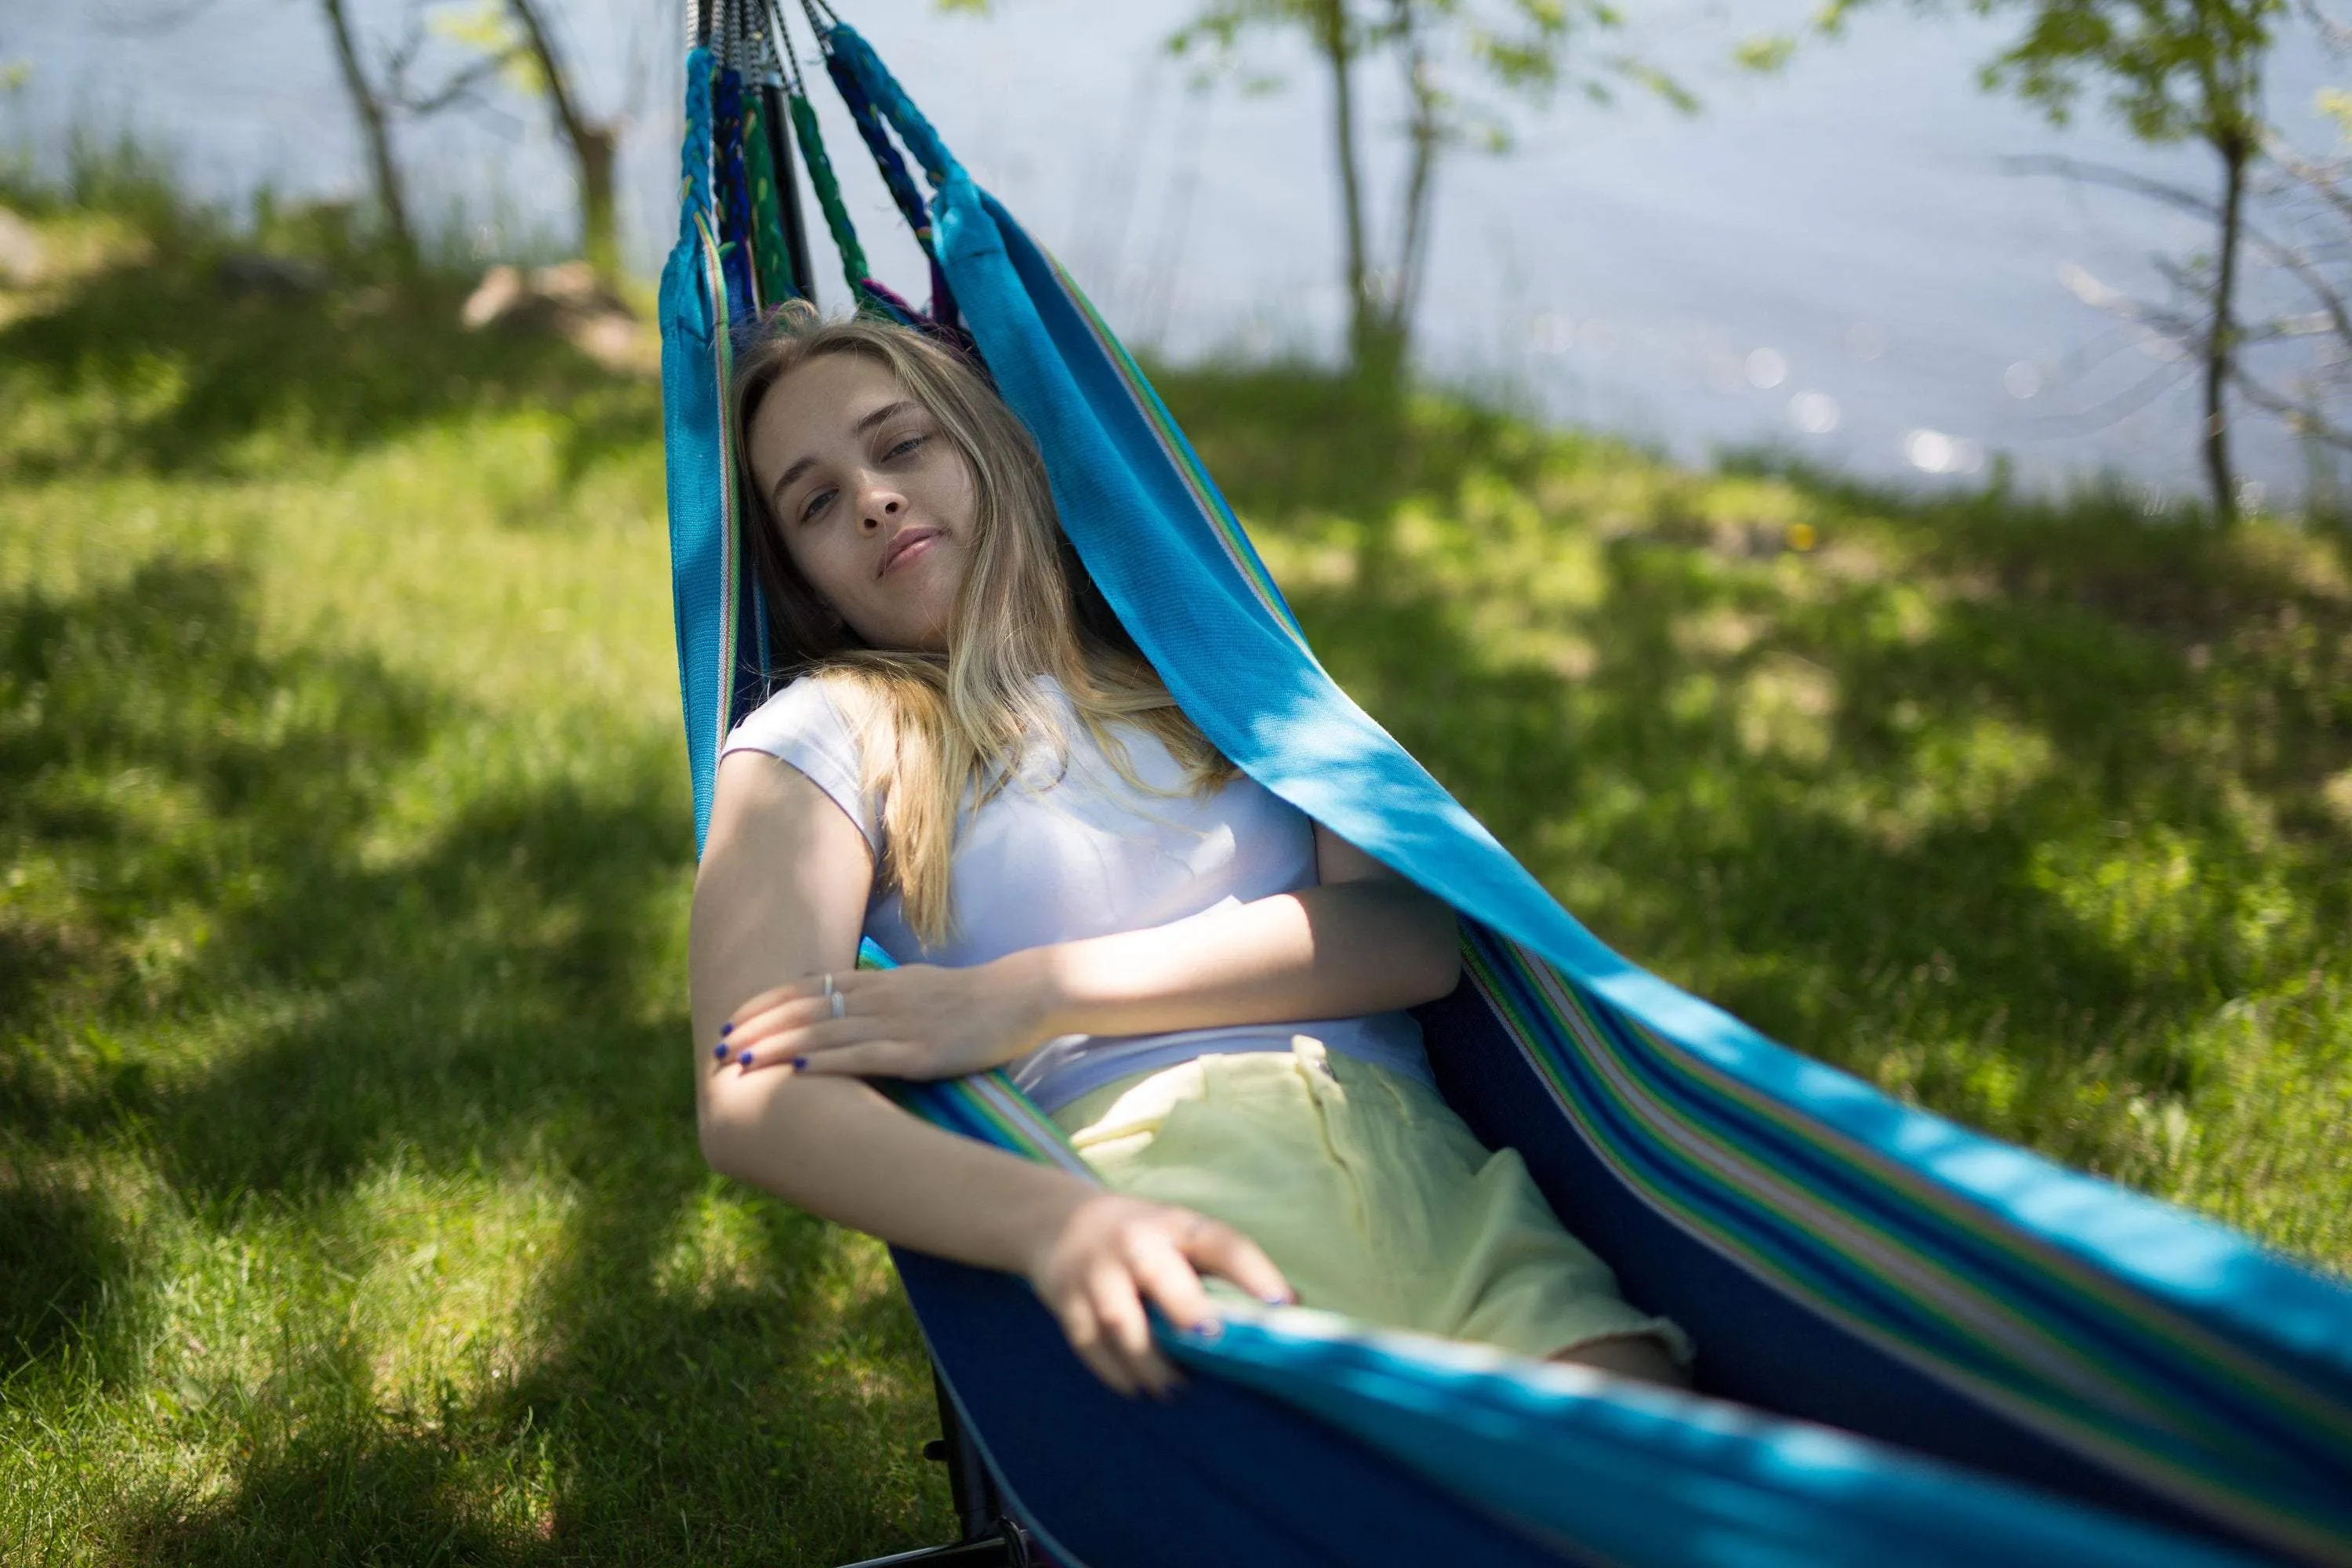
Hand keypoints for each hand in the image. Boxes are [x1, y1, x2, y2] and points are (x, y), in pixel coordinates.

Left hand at [717, 957, 1055, 1080]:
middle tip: (718, 1045)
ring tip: (740, 1061)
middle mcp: (879, 997)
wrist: (1023, 996)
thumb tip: (840, 1002)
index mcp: (878, 982)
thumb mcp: (915, 988)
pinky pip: (864, 1056)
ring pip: (824, 1032)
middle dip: (756, 1028)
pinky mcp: (920, 1051)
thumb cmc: (970, 999)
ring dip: (777, 1047)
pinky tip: (798, 1071)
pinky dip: (826, 1062)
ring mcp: (898, 1023)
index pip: (805, 988)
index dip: (763, 1004)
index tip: (729, 1020)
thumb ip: (877, 995)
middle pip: (803, 1009)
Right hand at [1025, 1192, 1292, 1397]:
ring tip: (1176, 1391)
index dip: (1253, 1273)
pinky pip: (1089, 1342)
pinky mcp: (1065, 1299)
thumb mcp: (1181, 1236)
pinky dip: (1115, 1373)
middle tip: (1214, 1344)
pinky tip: (1138, 1390)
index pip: (1221, 1244)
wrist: (1058, 1220)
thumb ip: (1225, 1268)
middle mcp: (1136, 1242)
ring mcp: (1096, 1271)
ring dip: (1150, 1362)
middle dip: (1188, 1313)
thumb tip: (1295, 1307)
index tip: (1283, 1305)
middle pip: (1160, 1277)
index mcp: (1177, 1225)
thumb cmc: (1143, 1238)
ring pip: (1121, 1321)